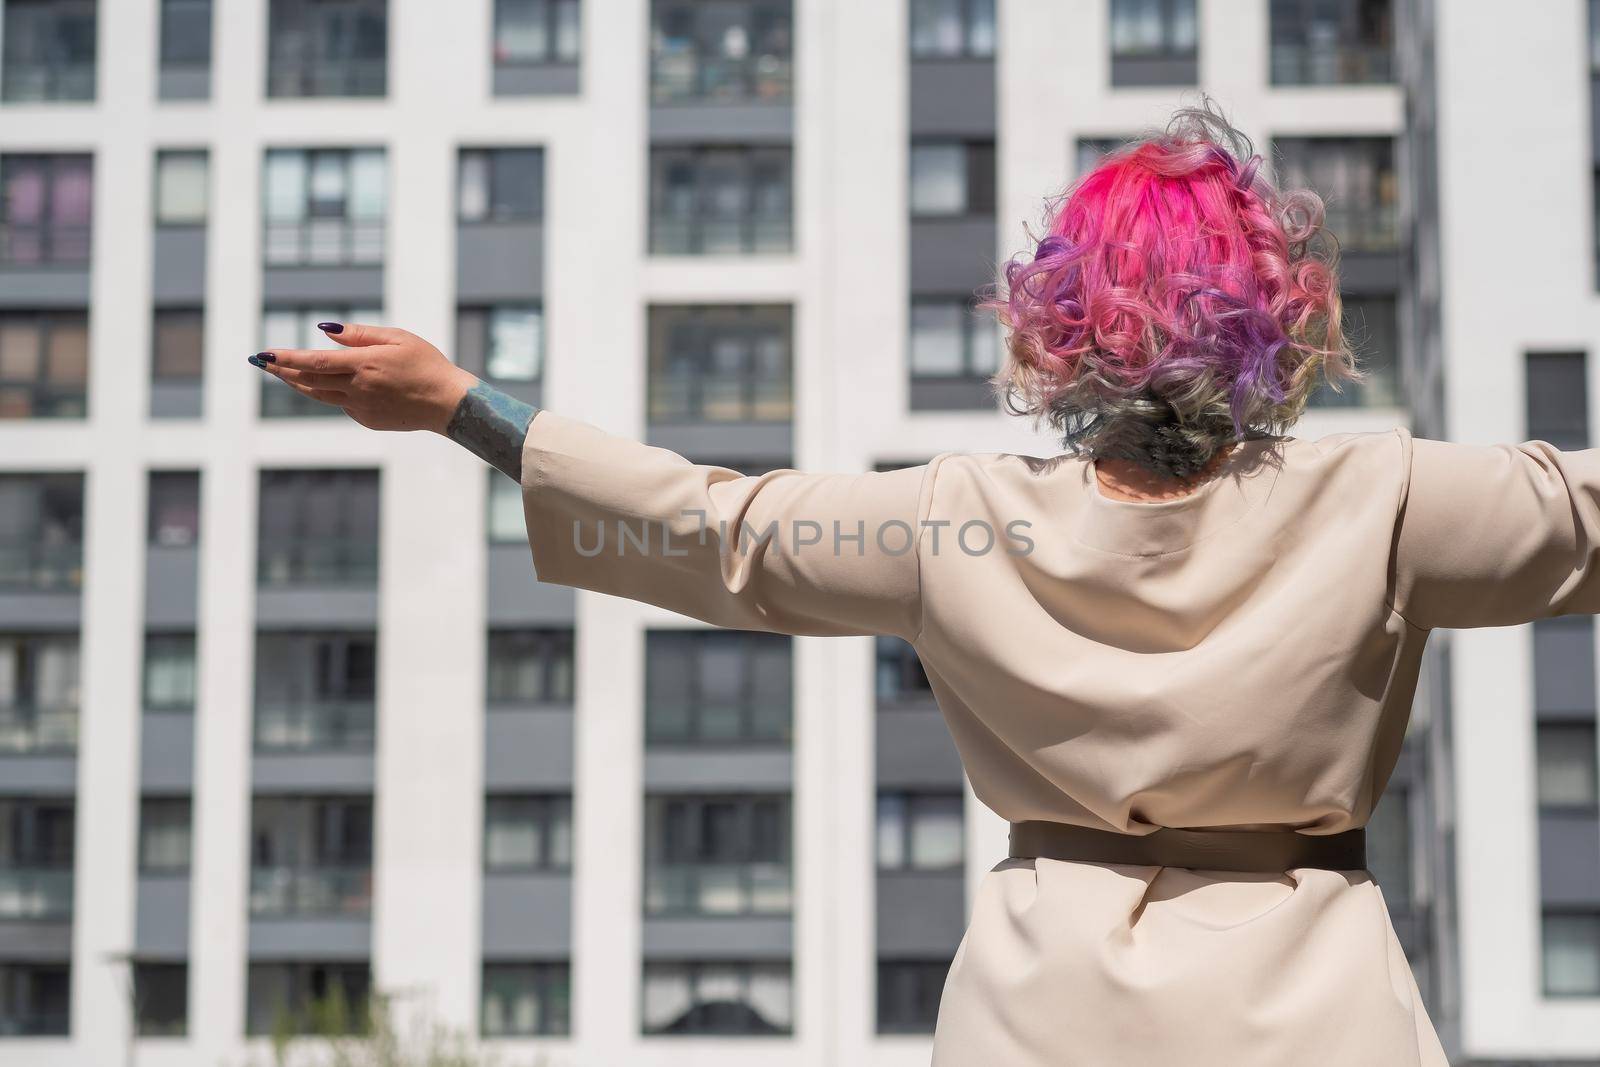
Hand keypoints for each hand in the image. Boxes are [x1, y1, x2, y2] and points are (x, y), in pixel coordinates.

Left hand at [252, 322, 478, 433]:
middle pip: (309, 380)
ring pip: (319, 395)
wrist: (448, 403)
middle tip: (262, 362)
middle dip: (282, 370)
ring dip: (298, 383)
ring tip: (282, 373)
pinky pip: (343, 404)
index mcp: (365, 365)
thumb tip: (324, 331)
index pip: (315, 362)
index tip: (264, 355)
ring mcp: (361, 408)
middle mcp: (358, 388)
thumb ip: (360, 334)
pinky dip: (335, 393)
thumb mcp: (398, 338)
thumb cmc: (426, 364)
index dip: (286, 358)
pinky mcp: (367, 420)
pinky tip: (341, 385)